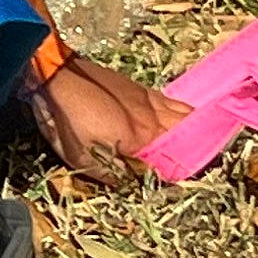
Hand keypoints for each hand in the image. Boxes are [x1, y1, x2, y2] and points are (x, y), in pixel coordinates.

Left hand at [26, 54, 191, 182]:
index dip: (189, 169)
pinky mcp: (136, 87)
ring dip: (192, 127)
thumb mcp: (84, 158)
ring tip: (197, 141)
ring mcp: (147, 98)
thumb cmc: (66, 118)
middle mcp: (153, 116)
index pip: (179, 157)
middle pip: (188, 132)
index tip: (193, 179)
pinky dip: (179, 111)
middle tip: (203, 161)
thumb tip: (138, 184)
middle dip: (198, 147)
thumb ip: (115, 174)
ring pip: (183, 113)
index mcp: (144, 137)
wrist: (54, 74)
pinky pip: (168, 101)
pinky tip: (174, 117)